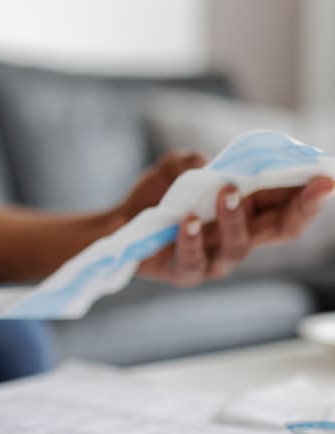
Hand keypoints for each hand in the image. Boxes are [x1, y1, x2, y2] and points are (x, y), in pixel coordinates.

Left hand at [116, 152, 334, 286]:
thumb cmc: (158, 196)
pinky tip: (187, 222)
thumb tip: (207, 164)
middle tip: (315, 186)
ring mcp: (214, 258)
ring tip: (227, 191)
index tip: (329, 177)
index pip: (289, 204)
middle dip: (302, 208)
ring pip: (238, 245)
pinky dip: (191, 240)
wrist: (119, 223)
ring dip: (236, 217)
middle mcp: (239, 237)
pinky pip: (193, 261)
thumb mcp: (176, 168)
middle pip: (281, 229)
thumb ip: (193, 162)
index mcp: (249, 210)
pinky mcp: (184, 272)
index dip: (312, 193)